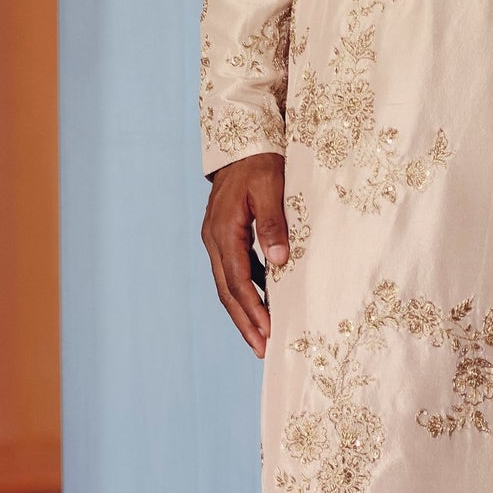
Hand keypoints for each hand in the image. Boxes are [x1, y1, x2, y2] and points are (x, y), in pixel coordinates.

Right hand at [201, 153, 288, 355]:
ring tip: (262, 336)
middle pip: (227, 292)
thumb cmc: (260, 162)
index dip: (252, 310)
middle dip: (245, 323)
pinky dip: (247, 291)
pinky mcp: (224, 236)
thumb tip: (279, 263)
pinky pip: (234, 271)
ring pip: (228, 285)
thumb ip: (274, 224)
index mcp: (223, 232)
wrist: (241, 142)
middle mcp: (214, 240)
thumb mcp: (271, 188)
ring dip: (244, 311)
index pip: (238, 282)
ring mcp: (216, 239)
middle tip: (261, 350)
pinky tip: (263, 304)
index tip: (268, 333)